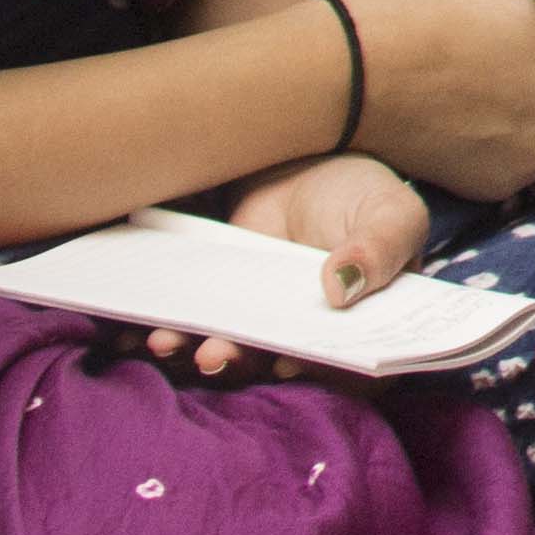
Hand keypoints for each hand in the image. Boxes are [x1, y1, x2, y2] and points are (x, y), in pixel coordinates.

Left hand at [136, 152, 427, 382]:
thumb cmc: (362, 194)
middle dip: (242, 364)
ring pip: (233, 351)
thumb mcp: (391, 213)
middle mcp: (310, 339)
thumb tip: (340, 288)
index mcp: (364, 331)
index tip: (289, 361)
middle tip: (214, 354)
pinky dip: (170, 334)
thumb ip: (380, 249)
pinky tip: (143, 334)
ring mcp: (263, 324)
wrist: (307, 162)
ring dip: (198, 352)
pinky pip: (199, 325)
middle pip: (278, 365)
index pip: (347, 368)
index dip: (319, 372)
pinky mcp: (225, 305)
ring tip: (169, 342)